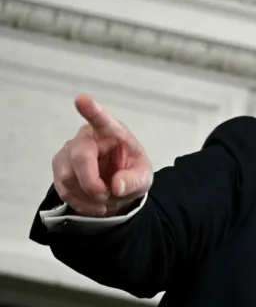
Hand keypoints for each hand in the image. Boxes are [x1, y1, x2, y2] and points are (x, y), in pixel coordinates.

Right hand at [52, 95, 152, 216]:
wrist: (117, 188)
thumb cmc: (131, 173)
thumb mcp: (143, 178)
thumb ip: (134, 180)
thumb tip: (117, 186)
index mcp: (112, 132)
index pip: (101, 120)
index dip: (91, 111)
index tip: (82, 100)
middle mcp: (87, 137)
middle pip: (80, 157)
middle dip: (92, 184)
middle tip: (106, 196)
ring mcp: (69, 151)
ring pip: (67, 176)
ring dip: (86, 196)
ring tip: (104, 200)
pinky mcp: (60, 167)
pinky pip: (63, 188)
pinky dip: (79, 202)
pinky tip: (93, 206)